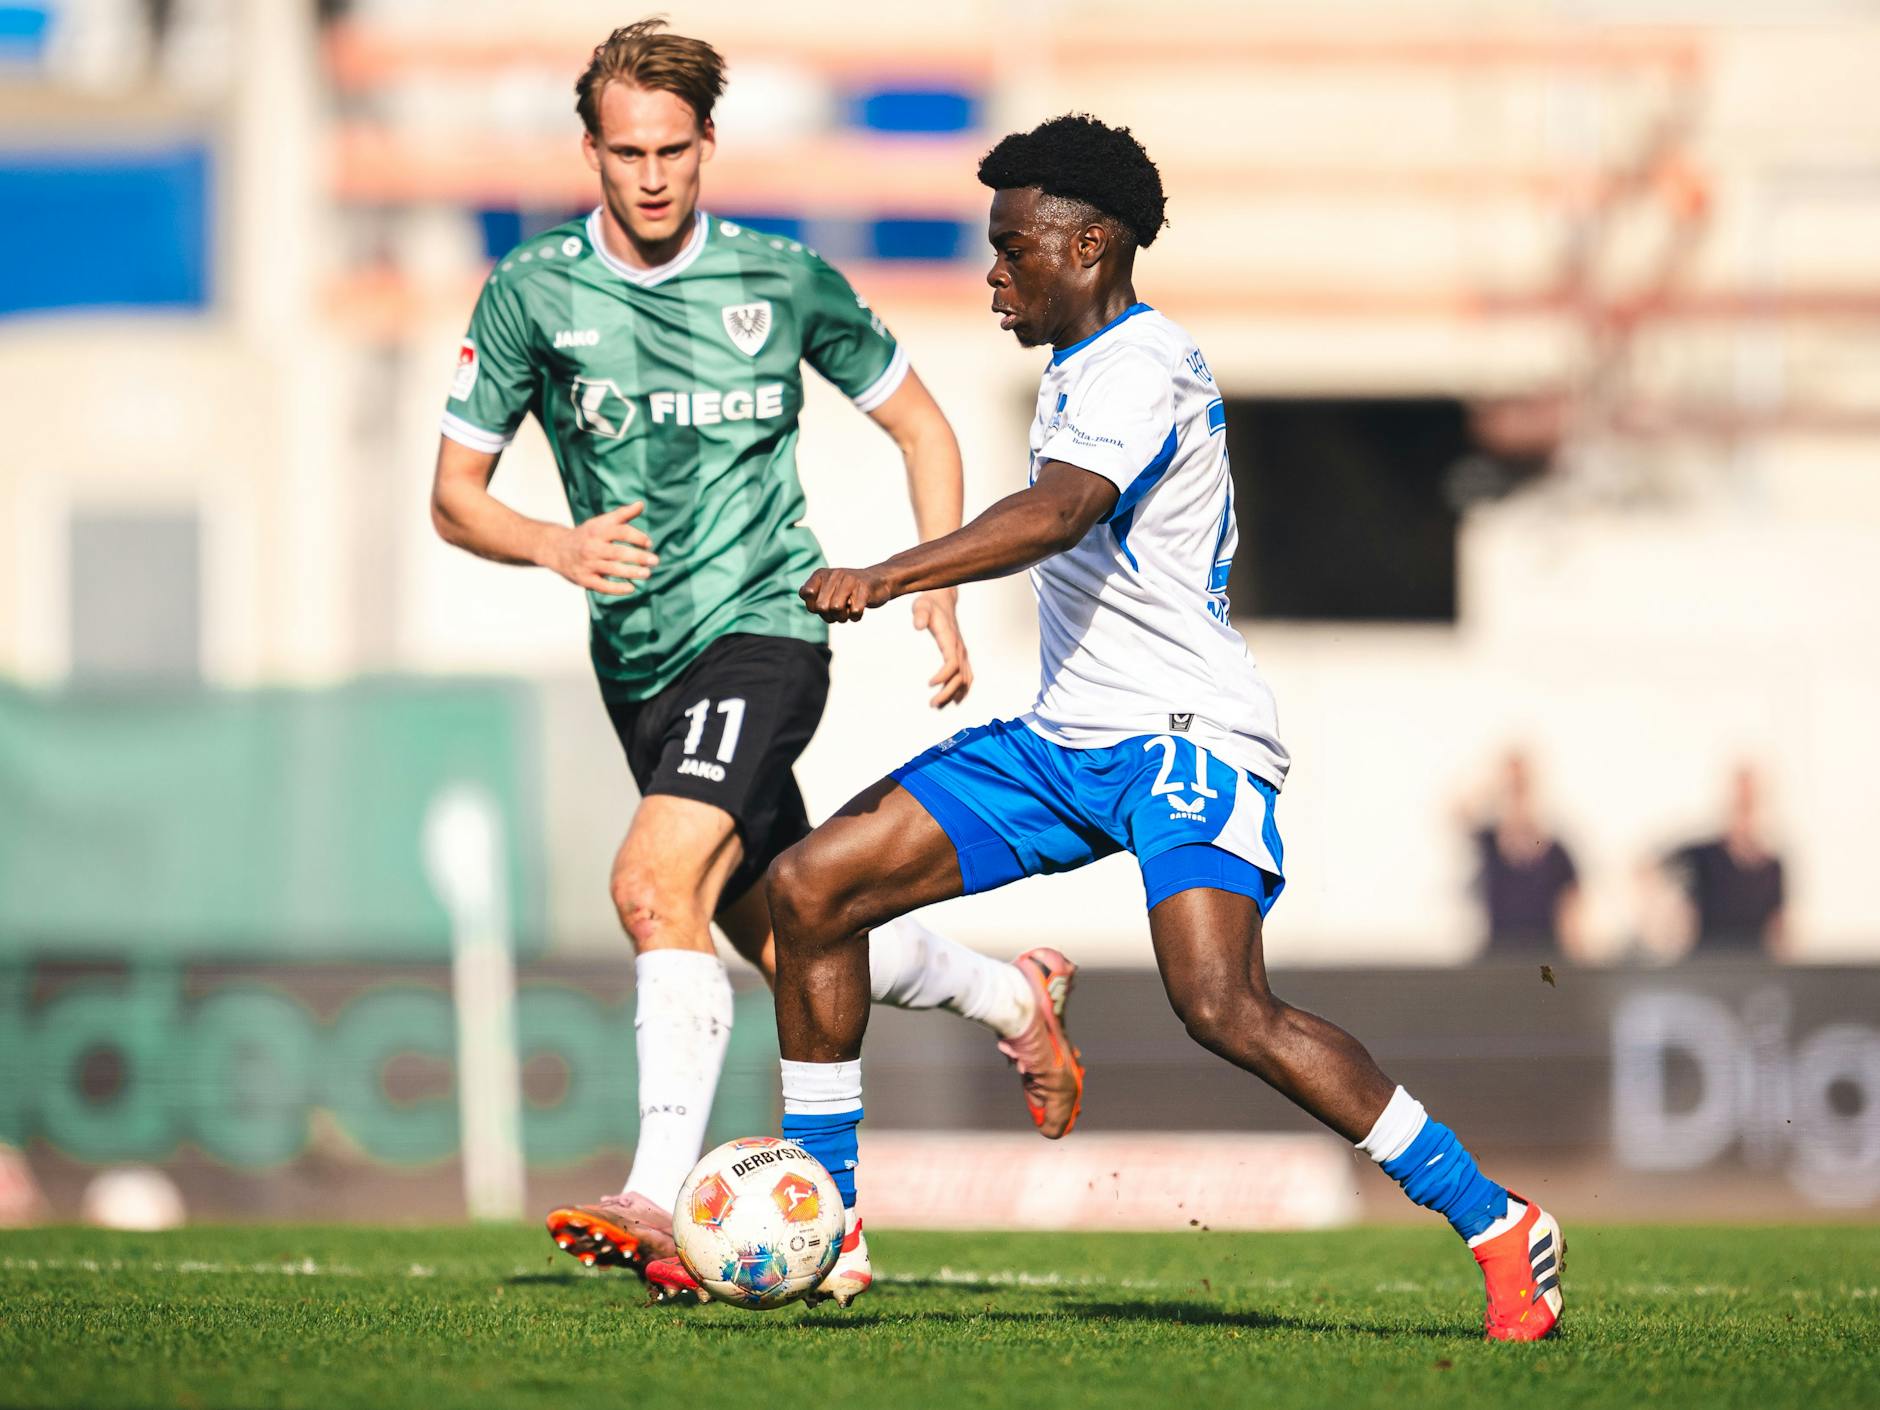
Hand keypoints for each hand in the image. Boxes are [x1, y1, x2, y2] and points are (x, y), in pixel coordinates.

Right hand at [542, 502, 657, 595]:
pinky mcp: (584, 579)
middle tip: (655, 561)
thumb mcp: (600, 522)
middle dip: (638, 557)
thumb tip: (641, 503)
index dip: (636, 537)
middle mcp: (592, 547)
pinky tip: (631, 588)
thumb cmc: (586, 535)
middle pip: (618, 552)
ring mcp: (588, 564)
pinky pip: (603, 586)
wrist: (556, 549)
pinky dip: (617, 588)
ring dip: (631, 572)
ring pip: (612, 569)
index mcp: (597, 531)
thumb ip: (622, 514)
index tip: (649, 543)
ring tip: (647, 574)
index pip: (620, 531)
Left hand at [799, 565, 891, 622]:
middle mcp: (834, 574)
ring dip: (842, 618)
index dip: (813, 606)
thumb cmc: (848, 591)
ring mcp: (850, 580)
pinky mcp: (864, 588)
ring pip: (836, 609)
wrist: (878, 581)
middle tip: (838, 614)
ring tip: (848, 613)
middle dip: (829, 616)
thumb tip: (809, 599)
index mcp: (822, 574)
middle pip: (821, 607)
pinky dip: (856, 617)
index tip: (824, 605)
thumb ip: (813, 599)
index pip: (806, 594)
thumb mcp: (827, 592)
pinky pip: (855, 611)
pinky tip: (858, 612)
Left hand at [911, 588, 972, 707]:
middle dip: (948, 692)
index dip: (943, 676)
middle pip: (960, 676)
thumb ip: (920, 615)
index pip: (952, 662)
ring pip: (965, 678)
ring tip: (938, 705)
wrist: (943, 599)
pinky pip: (967, 675)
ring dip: (954, 694)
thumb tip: (917, 626)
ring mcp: (962, 652)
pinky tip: (953, 700)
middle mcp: (959, 648)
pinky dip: (962, 689)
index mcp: (950, 638)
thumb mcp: (921, 605)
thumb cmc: (929, 604)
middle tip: (933, 704)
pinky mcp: (961, 655)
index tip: (929, 684)